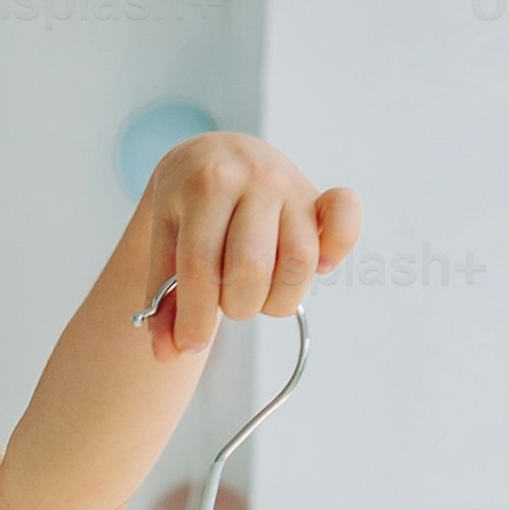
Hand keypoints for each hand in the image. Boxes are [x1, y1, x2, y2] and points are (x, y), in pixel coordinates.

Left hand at [126, 132, 359, 356]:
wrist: (211, 156)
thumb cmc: (186, 209)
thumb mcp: (164, 241)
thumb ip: (162, 298)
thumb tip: (168, 353)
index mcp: (207, 185)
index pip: (202, 267)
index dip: (196, 319)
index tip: (190, 345)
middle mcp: (254, 178)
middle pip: (251, 270)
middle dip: (235, 306)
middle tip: (226, 300)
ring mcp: (291, 186)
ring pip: (298, 264)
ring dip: (276, 299)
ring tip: (258, 291)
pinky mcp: (318, 197)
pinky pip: (346, 223)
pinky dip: (336, 252)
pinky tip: (319, 268)